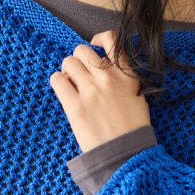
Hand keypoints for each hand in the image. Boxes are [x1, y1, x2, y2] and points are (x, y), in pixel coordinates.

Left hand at [50, 31, 149, 152]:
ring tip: (72, 85)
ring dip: (68, 71)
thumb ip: (122, 80)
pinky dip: (58, 82)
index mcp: (127, 76)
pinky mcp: (75, 105)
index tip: (94, 45)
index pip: (112, 41)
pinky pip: (57, 79)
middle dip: (79, 61)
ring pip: (69, 62)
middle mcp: (109, 78)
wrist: (125, 155)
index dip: (99, 39)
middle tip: (80, 76)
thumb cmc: (131, 130)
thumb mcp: (137, 98)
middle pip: (83, 50)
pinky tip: (64, 91)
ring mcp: (91, 91)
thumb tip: (104, 67)